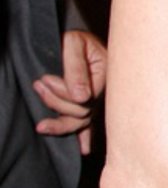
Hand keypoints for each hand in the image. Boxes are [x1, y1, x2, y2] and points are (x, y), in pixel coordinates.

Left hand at [34, 29, 107, 153]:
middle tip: (39, 83)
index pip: (86, 99)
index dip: (63, 93)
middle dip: (56, 101)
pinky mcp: (91, 104)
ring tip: (40, 100)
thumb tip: (81, 97)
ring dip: (59, 120)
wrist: (78, 38)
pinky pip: (90, 124)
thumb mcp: (74, 44)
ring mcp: (99, 100)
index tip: (45, 79)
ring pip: (81, 121)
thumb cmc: (76, 38)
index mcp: (108, 75)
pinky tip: (84, 150)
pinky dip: (86, 137)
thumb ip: (76, 68)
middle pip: (82, 113)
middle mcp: (106, 92)